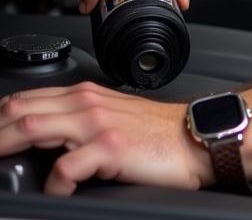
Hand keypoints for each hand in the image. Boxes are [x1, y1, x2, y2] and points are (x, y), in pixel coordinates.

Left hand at [0, 82, 211, 194]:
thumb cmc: (158, 133)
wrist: (196, 136)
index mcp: (84, 95)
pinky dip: (52, 186)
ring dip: (6, 149)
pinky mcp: (110, 147)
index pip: (25, 99)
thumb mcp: (112, 117)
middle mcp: (86, 103)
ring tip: (2, 173)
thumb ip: (79, 120)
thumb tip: (42, 139)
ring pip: (32, 128)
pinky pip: (64, 169)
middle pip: (19, 111)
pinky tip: (57, 192)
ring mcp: (97, 124)